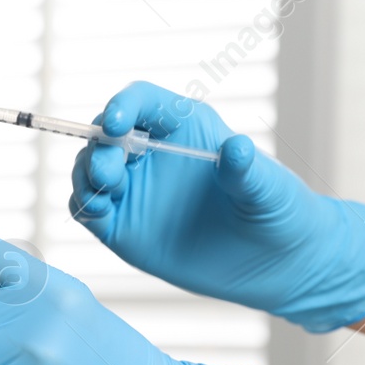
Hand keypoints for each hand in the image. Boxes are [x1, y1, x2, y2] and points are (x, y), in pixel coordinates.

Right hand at [69, 82, 364, 332]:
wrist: (280, 263)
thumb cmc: (280, 211)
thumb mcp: (269, 191)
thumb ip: (247, 172)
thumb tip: (236, 147)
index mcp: (183, 127)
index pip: (141, 102)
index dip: (123, 106)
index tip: (116, 123)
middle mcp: (152, 153)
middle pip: (106, 134)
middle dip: (99, 146)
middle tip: (110, 172)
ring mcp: (136, 189)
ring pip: (91, 168)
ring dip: (85, 174)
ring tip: (103, 194)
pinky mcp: (125, 227)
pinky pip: (90, 208)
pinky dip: (84, 204)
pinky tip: (98, 212)